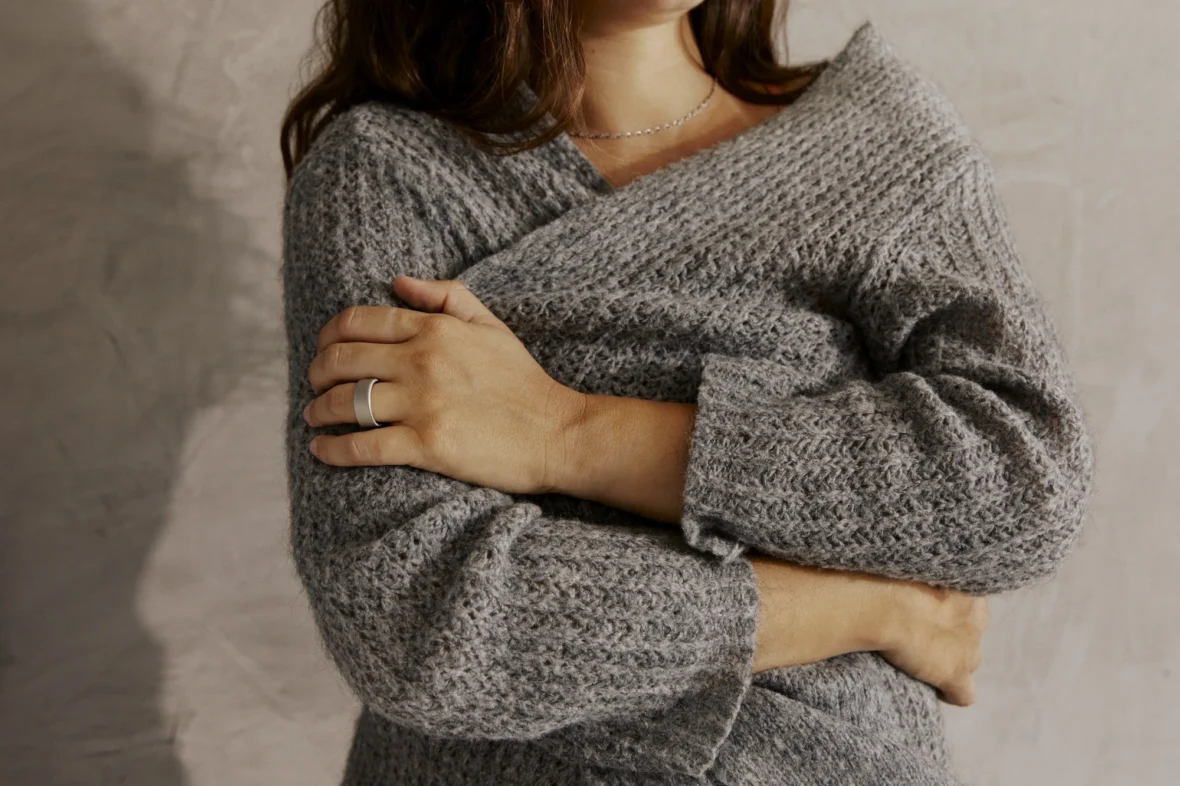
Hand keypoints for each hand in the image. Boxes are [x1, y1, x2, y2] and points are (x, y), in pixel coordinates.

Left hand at [302, 276, 586, 493]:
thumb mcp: (492, 326)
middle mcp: (422, 361)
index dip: (328, 336)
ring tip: (315, 417)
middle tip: (314, 385)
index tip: (323, 350)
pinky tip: (322, 450)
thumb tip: (398, 281)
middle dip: (316, 373)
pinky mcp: (426, 445)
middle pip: (341, 360)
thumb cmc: (524, 382)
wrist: (557, 433)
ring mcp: (423, 404)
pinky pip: (361, 446)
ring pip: (344, 402)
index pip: (357, 321)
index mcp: (435, 329)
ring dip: (319, 411)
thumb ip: (447, 297)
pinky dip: (333, 449)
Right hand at [749, 556, 989, 705]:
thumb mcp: (892, 546)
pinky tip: (936, 690)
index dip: (944, 598)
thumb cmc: (874, 567)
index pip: (966, 592)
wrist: (872, 598)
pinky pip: (962, 691)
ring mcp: (967, 645)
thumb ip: (898, 548)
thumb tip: (879, 525)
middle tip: (922, 626)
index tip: (924, 598)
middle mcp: (975, 610)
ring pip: (970, 656)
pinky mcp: (954, 673)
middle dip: (953, 625)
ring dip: (951, 657)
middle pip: (973, 623)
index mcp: (966, 580)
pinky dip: (951, 691)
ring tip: (922, 656)